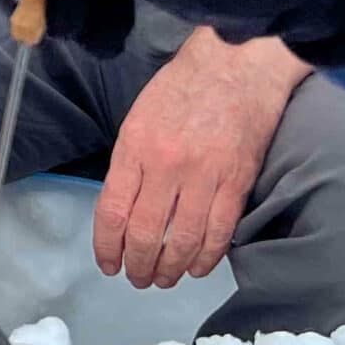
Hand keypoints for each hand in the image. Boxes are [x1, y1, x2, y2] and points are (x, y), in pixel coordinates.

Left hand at [95, 31, 306, 287]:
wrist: (236, 65)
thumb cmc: (183, 88)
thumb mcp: (139, 119)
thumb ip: (130, 165)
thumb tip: (122, 212)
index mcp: (135, 147)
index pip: (112, 212)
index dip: (107, 247)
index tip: (108, 264)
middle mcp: (167, 165)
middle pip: (145, 235)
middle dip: (137, 266)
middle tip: (137, 278)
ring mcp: (205, 176)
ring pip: (182, 242)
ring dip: (170, 270)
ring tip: (163, 279)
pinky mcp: (237, 182)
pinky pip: (219, 234)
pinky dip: (206, 258)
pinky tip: (197, 268)